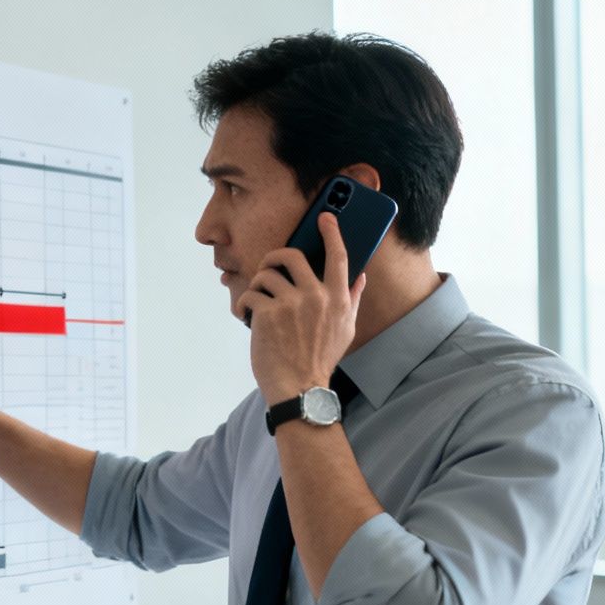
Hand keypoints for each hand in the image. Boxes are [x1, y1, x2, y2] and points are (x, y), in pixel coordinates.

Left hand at [233, 212, 366, 401]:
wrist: (300, 387)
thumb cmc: (320, 359)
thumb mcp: (346, 329)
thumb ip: (353, 299)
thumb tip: (361, 275)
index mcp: (338, 299)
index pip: (338, 256)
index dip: (332, 232)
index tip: (325, 217)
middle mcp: (317, 297)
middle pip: (291, 255)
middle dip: (274, 257)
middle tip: (269, 268)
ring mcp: (291, 304)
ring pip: (266, 274)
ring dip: (257, 285)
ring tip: (258, 301)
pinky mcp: (268, 313)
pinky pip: (250, 294)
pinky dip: (244, 304)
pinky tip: (248, 316)